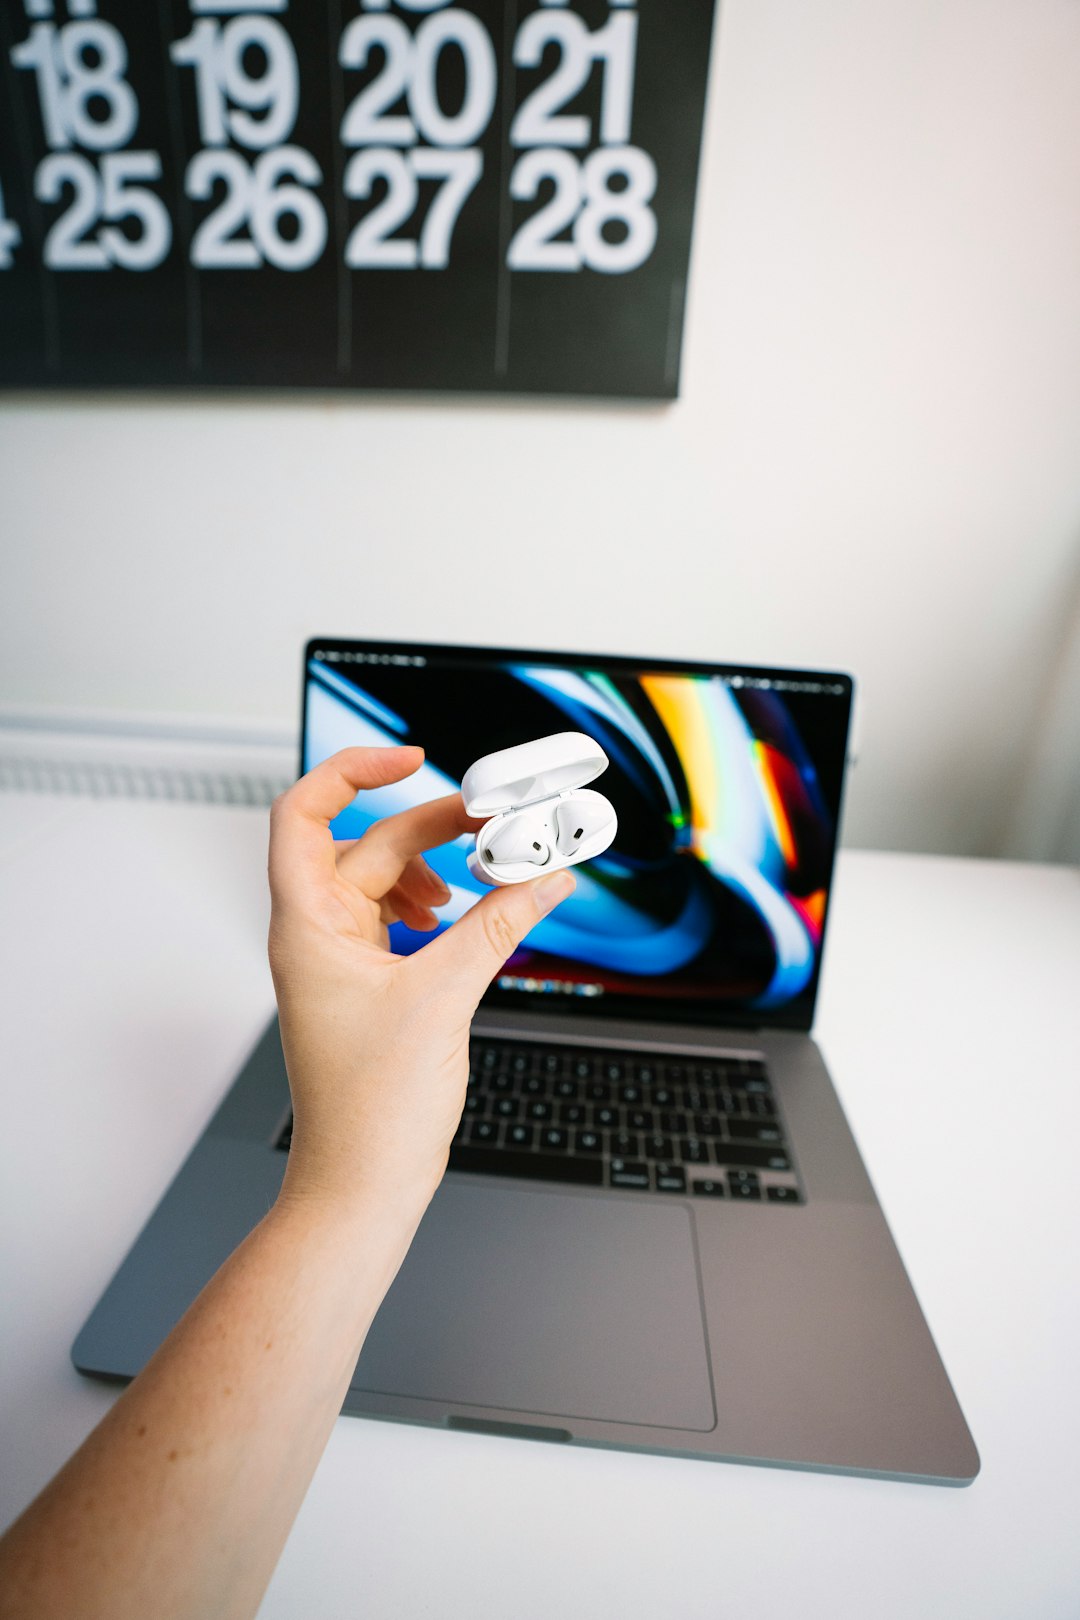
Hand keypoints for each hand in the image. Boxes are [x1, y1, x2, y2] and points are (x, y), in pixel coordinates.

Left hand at [267, 745, 574, 1223]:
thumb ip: (497, 925)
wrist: (362, 1184)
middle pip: (368, 845)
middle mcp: (316, 936)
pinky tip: (468, 918)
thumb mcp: (444, 998)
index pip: (305, 813)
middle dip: (433, 825)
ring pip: (388, 883)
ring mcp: (341, 962)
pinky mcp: (370, 987)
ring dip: (439, 867)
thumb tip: (546, 877)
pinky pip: (401, 922)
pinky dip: (439, 909)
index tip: (410, 757)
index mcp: (307, 926)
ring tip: (487, 874)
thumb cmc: (371, 1111)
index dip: (352, 771)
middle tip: (495, 820)